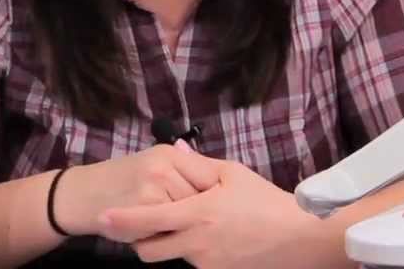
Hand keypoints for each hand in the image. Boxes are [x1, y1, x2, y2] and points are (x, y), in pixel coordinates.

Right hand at [53, 143, 211, 236]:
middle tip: (196, 221)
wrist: (83, 194)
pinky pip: (170, 228)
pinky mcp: (144, 209)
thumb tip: (218, 180)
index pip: (210, 175)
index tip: (217, 208)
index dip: (215, 196)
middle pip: (202, 197)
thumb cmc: (123, 182)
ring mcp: (154, 187)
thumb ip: (183, 171)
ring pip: (188, 214)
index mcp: (170, 153)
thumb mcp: (153, 166)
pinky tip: (160, 233)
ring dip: (186, 225)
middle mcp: (164, 165)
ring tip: (174, 226)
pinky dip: (169, 235)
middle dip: (200, 212)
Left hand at [99, 143, 332, 268]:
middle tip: (146, 225)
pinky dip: (193, 251)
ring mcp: (206, 264)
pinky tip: (213, 237)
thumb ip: (197, 163)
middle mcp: (196, 244)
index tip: (103, 216)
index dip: (121, 220)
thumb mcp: (232, 173)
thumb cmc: (266, 200)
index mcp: (197, 214)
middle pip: (148, 252)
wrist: (300, 238)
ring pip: (172, 257)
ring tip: (190, 225)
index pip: (147, 220)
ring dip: (170, 245)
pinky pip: (194, 263)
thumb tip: (172, 146)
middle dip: (140, 241)